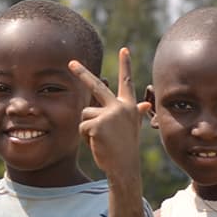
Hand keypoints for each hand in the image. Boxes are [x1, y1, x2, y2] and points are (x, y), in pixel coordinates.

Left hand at [69, 47, 149, 176]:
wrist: (124, 167)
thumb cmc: (126, 148)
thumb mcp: (132, 126)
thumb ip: (135, 111)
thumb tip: (146, 102)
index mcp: (128, 106)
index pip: (126, 82)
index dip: (125, 65)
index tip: (124, 49)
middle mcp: (120, 107)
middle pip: (95, 86)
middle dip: (81, 73)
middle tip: (70, 62)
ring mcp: (109, 115)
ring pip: (85, 114)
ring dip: (87, 128)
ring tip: (100, 139)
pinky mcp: (97, 125)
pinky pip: (82, 127)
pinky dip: (85, 137)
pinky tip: (97, 144)